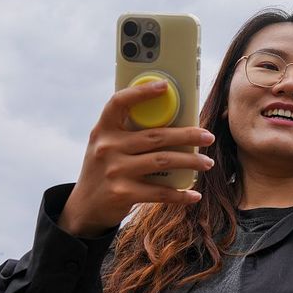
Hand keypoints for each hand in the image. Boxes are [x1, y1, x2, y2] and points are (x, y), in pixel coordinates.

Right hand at [59, 81, 215, 236]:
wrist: (84, 207)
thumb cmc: (105, 169)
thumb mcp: (107, 146)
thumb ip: (128, 132)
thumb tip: (173, 119)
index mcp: (104, 130)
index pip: (119, 102)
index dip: (141, 92)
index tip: (165, 85)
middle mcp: (107, 147)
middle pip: (156, 136)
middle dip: (188, 135)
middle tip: (208, 136)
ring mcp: (114, 171)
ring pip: (163, 161)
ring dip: (191, 162)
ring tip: (207, 163)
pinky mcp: (122, 193)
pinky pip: (159, 192)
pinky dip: (180, 194)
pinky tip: (194, 194)